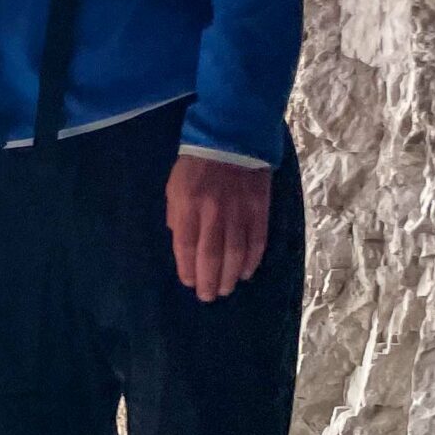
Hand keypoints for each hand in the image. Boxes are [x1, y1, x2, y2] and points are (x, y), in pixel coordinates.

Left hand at [165, 153, 272, 301]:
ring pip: (235, 253)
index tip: (189, 283)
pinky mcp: (260, 208)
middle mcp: (213, 212)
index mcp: (188, 206)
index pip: (186, 246)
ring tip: (225, 289)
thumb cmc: (196, 165)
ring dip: (229, 276)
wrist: (232, 137)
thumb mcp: (174, 188)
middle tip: (208, 296)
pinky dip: (251, 260)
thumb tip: (184, 245)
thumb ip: (177, 217)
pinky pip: (257, 240)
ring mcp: (239, 211)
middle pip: (211, 255)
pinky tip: (245, 272)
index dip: (187, 269)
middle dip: (209, 280)